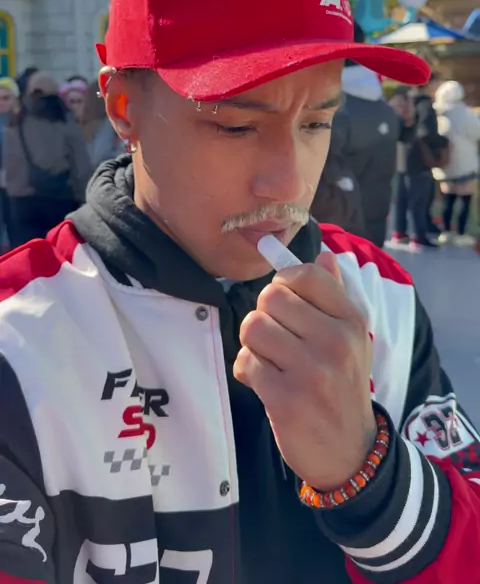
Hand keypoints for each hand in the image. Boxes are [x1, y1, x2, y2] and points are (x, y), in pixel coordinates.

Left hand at [233, 252, 375, 490]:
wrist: (350, 451)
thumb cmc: (343, 385)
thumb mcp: (351, 339)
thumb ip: (334, 294)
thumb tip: (324, 254)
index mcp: (351, 321)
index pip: (305, 275)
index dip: (283, 283)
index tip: (285, 303)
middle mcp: (335, 341)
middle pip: (270, 298)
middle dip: (264, 316)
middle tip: (275, 337)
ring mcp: (311, 371)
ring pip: (253, 328)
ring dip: (253, 344)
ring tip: (269, 359)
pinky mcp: (286, 399)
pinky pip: (245, 363)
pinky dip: (248, 370)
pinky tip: (265, 382)